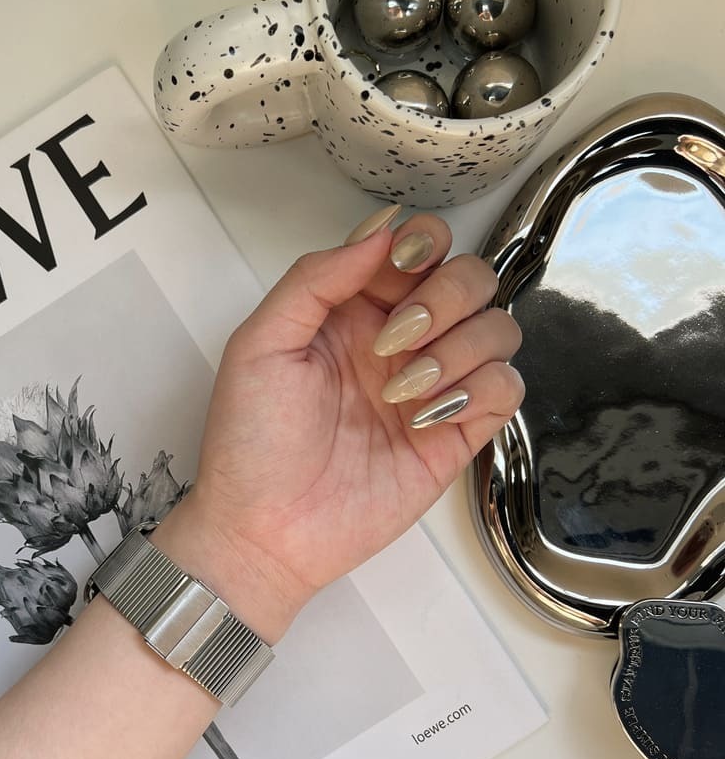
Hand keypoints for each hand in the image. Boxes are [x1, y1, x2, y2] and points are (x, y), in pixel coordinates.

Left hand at [158, 210, 522, 640]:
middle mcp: (400, 341)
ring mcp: (431, 388)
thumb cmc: (250, 441)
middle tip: (394, 341)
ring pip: (498, 328)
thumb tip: (383, 229)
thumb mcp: (261, 343)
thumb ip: (316, 277)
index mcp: (353, 310)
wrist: (265, 530)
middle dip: (444, 297)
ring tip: (402, 390)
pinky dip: (480, 390)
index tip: (400, 267)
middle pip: (471, 279)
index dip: (424, 244)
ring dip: (460, 347)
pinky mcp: (455, 436)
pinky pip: (507, 389)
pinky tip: (427, 417)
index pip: (420, 248)